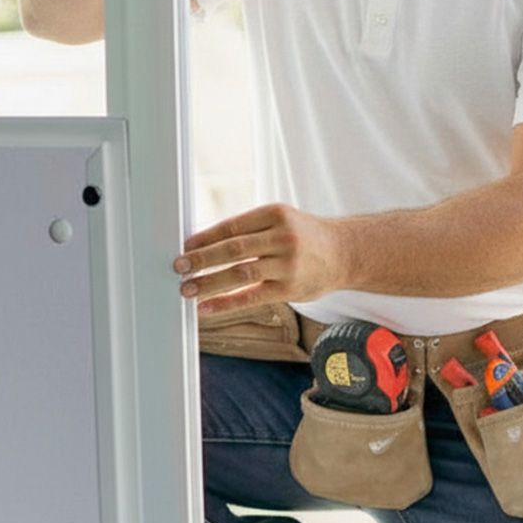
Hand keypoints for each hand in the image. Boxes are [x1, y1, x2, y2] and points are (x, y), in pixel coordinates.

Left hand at [173, 203, 348, 318]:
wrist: (344, 253)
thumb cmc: (304, 236)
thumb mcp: (281, 221)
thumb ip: (249, 230)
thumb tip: (205, 244)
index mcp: (275, 214)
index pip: (232, 226)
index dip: (205, 237)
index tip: (184, 246)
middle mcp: (282, 237)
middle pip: (233, 249)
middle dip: (202, 259)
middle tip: (178, 267)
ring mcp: (287, 264)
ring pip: (240, 274)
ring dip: (209, 283)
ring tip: (187, 289)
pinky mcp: (290, 288)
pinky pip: (251, 297)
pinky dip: (226, 303)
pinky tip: (207, 307)